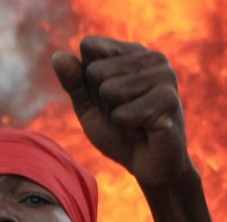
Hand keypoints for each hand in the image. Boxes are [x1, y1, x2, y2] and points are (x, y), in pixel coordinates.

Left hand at [52, 36, 190, 187]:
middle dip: (103, 102)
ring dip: (116, 116)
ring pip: (109, 90)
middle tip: (126, 117)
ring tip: (135, 124)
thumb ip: (73, 82)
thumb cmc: (121, 135)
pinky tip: (145, 131)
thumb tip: (58, 56)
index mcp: (134, 52)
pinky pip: (122, 114)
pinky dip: (126, 129)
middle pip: (96, 71)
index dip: (90, 81)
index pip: (90, 46)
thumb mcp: (90, 108)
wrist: (151, 169)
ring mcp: (164, 76)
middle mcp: (153, 57)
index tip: (112, 100)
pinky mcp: (168, 100)